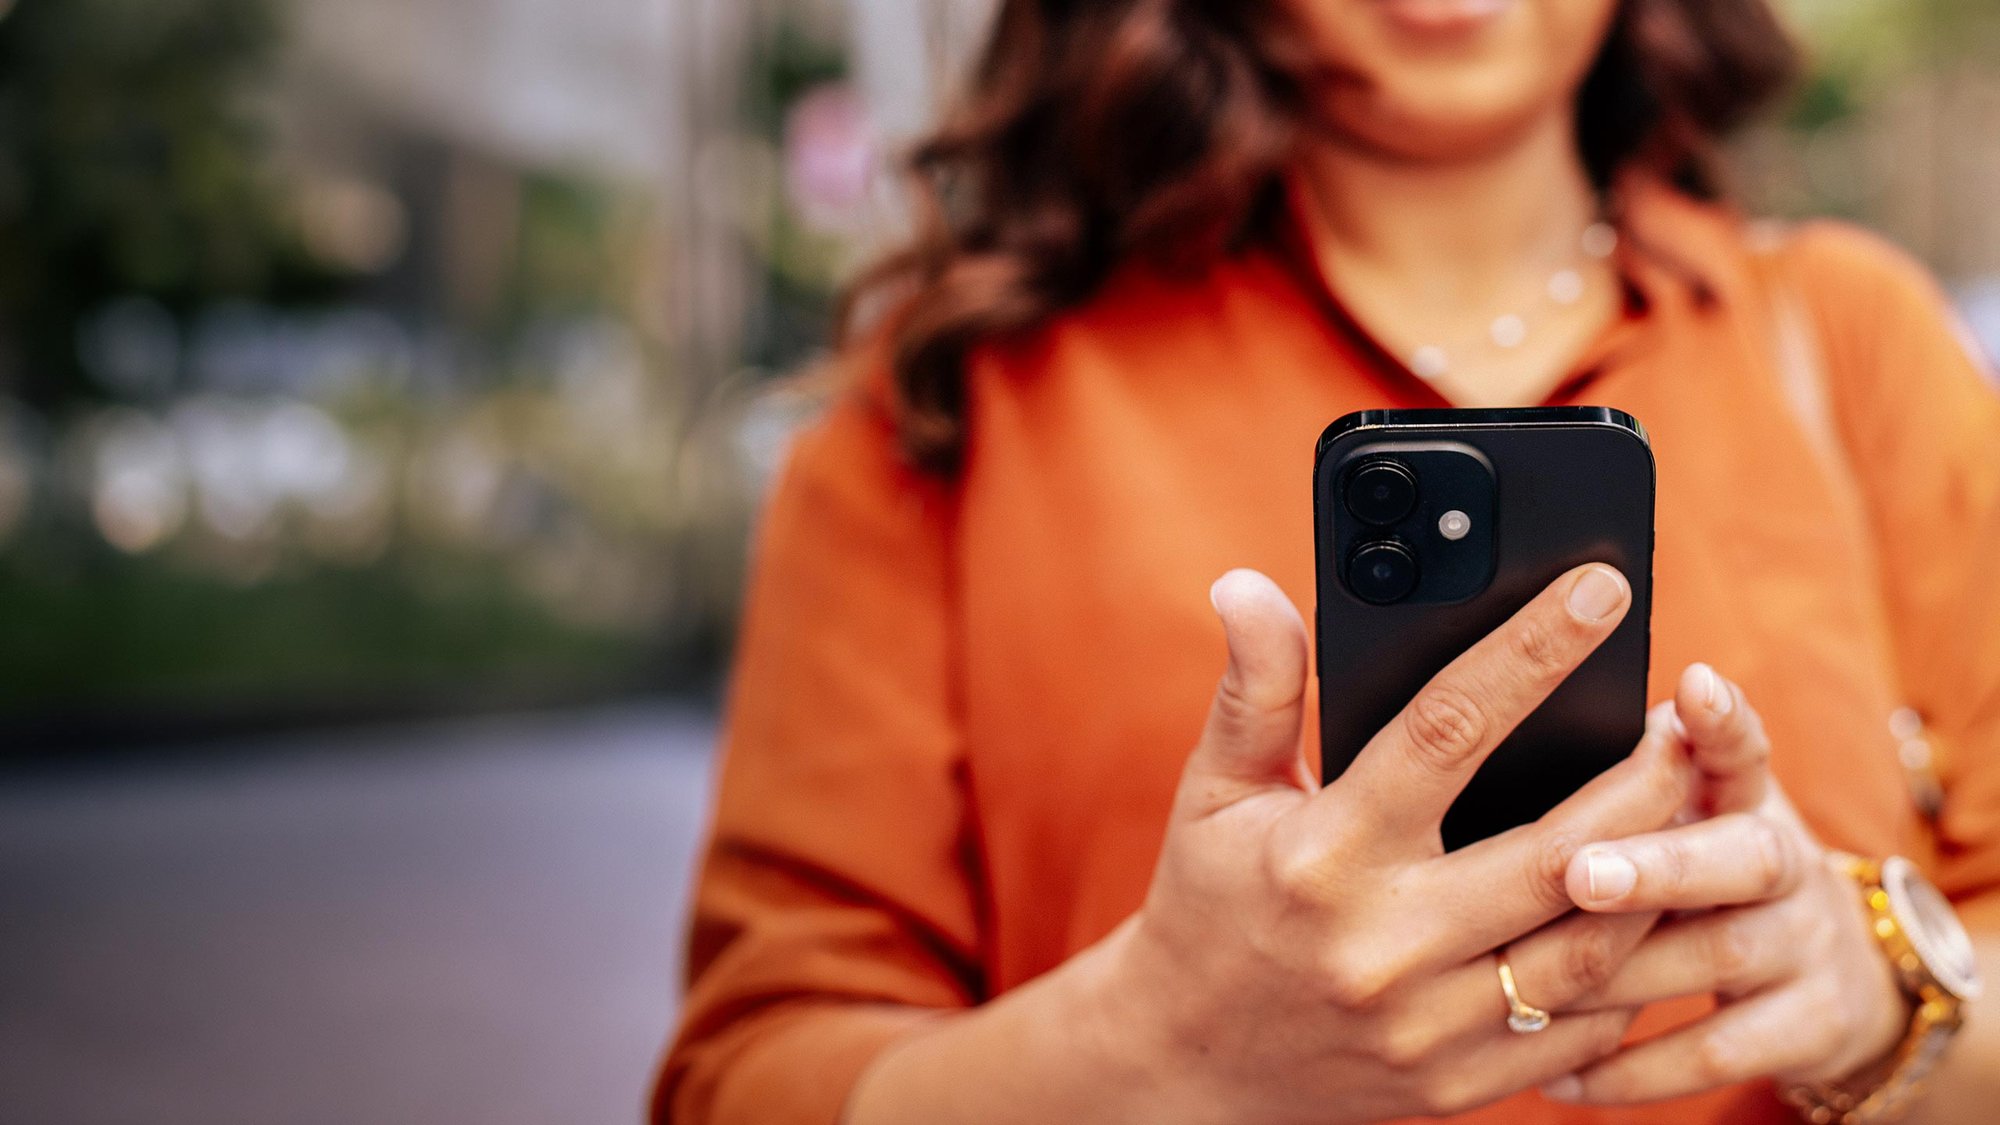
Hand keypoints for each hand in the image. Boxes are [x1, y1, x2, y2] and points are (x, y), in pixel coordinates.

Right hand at [1091, 566, 1698, 1123]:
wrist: (1192, 1062)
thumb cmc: (1211, 902)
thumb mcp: (1216, 790)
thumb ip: (1256, 687)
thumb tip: (1247, 583)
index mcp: (1324, 854)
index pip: (1446, 730)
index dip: (1533, 650)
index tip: (1600, 590)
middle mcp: (1384, 943)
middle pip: (1561, 852)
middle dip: (1647, 779)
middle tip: (1685, 723)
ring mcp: (1431, 1026)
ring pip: (1594, 947)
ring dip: (1659, 874)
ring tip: (1688, 811)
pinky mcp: (1463, 1085)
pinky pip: (1583, 1024)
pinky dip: (1630, 963)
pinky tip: (1647, 908)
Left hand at [1542, 664, 1910, 1105]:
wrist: (1832, 976)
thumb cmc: (1703, 869)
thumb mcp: (1687, 811)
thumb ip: (1627, 776)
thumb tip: (1514, 709)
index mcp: (1745, 796)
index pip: (1743, 746)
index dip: (1723, 720)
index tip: (1693, 686)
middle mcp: (1787, 862)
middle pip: (1743, 856)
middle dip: (1660, 864)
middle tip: (1580, 873)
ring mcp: (1806, 945)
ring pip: (1718, 955)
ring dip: (1622, 971)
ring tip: (1535, 982)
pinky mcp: (1809, 1025)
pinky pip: (1716, 1052)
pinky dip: (1633, 1070)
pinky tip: (1560, 1077)